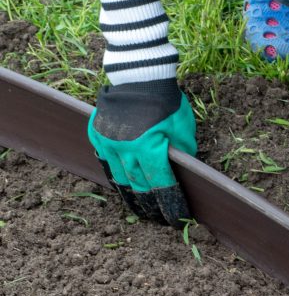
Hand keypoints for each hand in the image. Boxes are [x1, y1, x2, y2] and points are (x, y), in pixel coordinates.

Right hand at [87, 78, 196, 226]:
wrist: (139, 76)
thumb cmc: (167, 101)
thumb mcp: (183, 128)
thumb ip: (183, 153)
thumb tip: (183, 173)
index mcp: (150, 148)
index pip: (162, 184)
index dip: (171, 203)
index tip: (177, 218)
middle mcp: (126, 149)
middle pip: (140, 186)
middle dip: (151, 205)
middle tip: (159, 220)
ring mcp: (108, 142)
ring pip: (120, 178)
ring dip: (131, 196)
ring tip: (140, 211)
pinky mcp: (97, 135)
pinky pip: (106, 162)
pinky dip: (115, 176)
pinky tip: (122, 187)